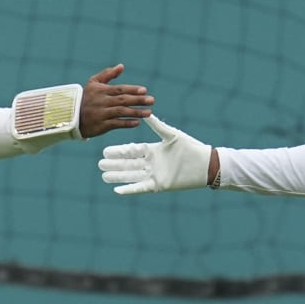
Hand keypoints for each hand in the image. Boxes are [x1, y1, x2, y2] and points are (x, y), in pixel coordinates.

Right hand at [78, 64, 153, 139]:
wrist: (72, 115)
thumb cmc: (86, 98)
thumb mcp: (93, 83)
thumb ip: (108, 74)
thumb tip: (121, 66)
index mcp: (102, 90)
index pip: (120, 89)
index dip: (132, 89)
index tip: (144, 90)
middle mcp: (102, 101)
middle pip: (123, 100)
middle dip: (138, 100)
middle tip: (151, 100)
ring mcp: (102, 114)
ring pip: (121, 112)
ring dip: (136, 112)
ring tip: (149, 112)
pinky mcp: (101, 125)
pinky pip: (116, 124)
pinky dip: (126, 123)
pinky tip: (137, 123)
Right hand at [98, 116, 213, 193]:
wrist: (205, 164)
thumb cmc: (191, 147)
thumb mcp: (172, 135)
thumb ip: (158, 126)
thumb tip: (147, 113)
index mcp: (153, 150)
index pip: (131, 151)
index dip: (118, 152)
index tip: (104, 151)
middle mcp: (151, 163)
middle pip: (128, 164)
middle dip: (114, 165)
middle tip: (99, 165)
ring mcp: (154, 174)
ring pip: (132, 176)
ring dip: (118, 177)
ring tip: (104, 176)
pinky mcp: (159, 185)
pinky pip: (141, 187)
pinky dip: (129, 189)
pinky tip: (117, 190)